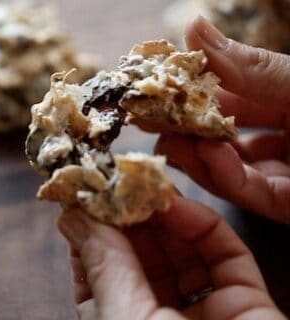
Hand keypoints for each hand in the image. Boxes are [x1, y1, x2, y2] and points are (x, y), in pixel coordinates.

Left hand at [57, 197, 285, 319]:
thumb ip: (103, 265)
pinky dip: (203, 224)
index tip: (91, 196)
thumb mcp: (124, 318)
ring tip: (151, 184)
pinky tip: (180, 204)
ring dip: (167, 214)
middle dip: (135, 215)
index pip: (103, 269)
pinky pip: (223, 253)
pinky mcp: (243, 300)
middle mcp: (161, 318)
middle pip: (145, 254)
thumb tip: (72, 220)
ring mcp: (203, 309)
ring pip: (183, 249)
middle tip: (126, 182)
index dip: (96, 230)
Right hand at [156, 16, 289, 223]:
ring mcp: (278, 170)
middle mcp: (275, 133)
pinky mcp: (284, 203)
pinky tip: (207, 157)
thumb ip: (246, 64)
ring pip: (224, 165)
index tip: (156, 87)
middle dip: (181, 128)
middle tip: (147, 121)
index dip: (188, 90)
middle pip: (217, 131)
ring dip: (193, 155)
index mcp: (279, 98)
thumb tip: (192, 27)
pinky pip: (248, 191)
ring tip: (167, 143)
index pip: (222, 93)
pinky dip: (224, 175)